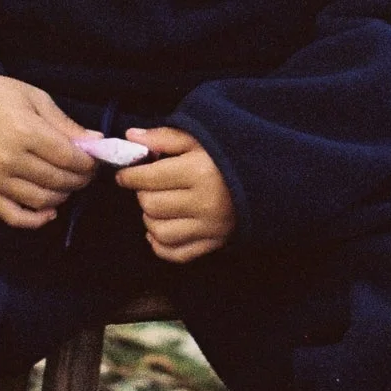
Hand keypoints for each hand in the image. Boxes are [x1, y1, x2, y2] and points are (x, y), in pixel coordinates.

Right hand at [0, 72, 96, 229]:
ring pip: (42, 200)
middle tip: (87, 171)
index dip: (89, 162)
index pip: (68, 157)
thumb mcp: (34, 98)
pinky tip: (50, 211)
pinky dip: (36, 220)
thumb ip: (65, 123)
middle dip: (80, 179)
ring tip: (68, 183)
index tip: (95, 159)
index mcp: (23, 131)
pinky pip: (13, 217)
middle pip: (58, 180)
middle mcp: (8, 159)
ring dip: (63, 196)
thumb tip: (97, 141)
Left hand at [116, 126, 235, 263]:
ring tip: (156, 205)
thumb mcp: (198, 138)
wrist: (267, 180)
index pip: (148, 178)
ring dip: (150, 219)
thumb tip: (130, 137)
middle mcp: (204, 203)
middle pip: (151, 205)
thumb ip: (163, 137)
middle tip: (148, 186)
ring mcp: (210, 228)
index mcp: (199, 172)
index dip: (129, 175)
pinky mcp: (214, 244)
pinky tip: (159, 229)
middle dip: (142, 194)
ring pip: (159, 232)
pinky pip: (176, 253)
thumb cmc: (228, 154)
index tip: (124, 174)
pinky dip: (160, 245)